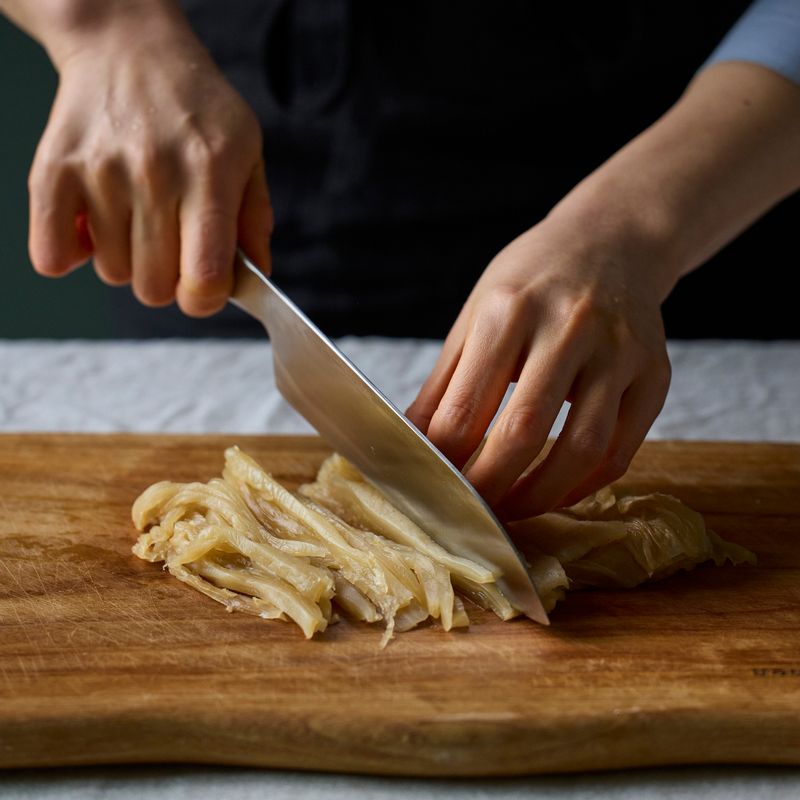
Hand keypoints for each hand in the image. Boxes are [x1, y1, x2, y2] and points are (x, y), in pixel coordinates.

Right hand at [26, 5, 271, 315]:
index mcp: (211, 171)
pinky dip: (71, 254)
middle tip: (171, 244)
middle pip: (155, 288)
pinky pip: (52, 255)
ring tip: (136, 218)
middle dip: (168, 280)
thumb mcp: (247, 153)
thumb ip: (253, 221)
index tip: (204, 289)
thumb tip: (255, 277)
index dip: (207, 299)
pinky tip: (93, 227)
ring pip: (113, 273)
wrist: (128, 47)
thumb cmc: (197, 108)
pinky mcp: (54, 170)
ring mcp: (101, 171)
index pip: (205, 275)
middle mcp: (155, 171)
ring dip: (127, 260)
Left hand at [406, 214, 671, 520]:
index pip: (467, 406)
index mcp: (508, 310)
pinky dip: (586, 485)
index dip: (447, 460)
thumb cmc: (532, 281)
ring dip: (541, 496)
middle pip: (524, 431)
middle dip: (489, 487)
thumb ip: (444, 383)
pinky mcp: (656, 373)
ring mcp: (619, 350)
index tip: (433, 487)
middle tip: (470, 512)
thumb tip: (410, 444)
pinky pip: (622, 449)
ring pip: (582, 448)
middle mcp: (568, 326)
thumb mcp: (476, 316)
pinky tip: (557, 493)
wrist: (612, 240)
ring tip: (511, 511)